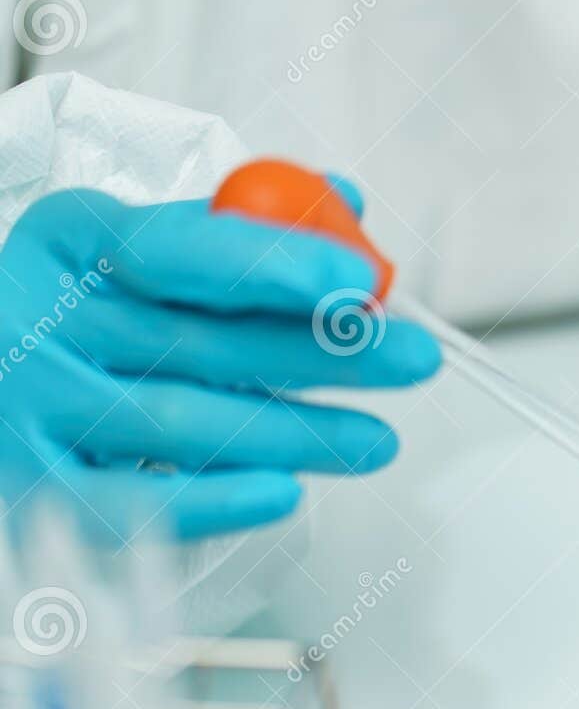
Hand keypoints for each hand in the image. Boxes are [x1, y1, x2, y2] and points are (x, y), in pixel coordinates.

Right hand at [0, 176, 440, 541]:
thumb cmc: (84, 302)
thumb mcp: (139, 242)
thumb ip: (241, 225)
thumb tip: (343, 203)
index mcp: (76, 241)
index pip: (184, 250)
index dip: (279, 265)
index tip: (361, 281)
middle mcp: (45, 320)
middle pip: (203, 342)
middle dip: (323, 355)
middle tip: (411, 361)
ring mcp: (35, 405)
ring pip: (182, 425)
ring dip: (295, 435)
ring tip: (377, 441)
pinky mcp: (36, 484)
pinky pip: (131, 505)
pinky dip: (214, 503)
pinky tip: (285, 492)